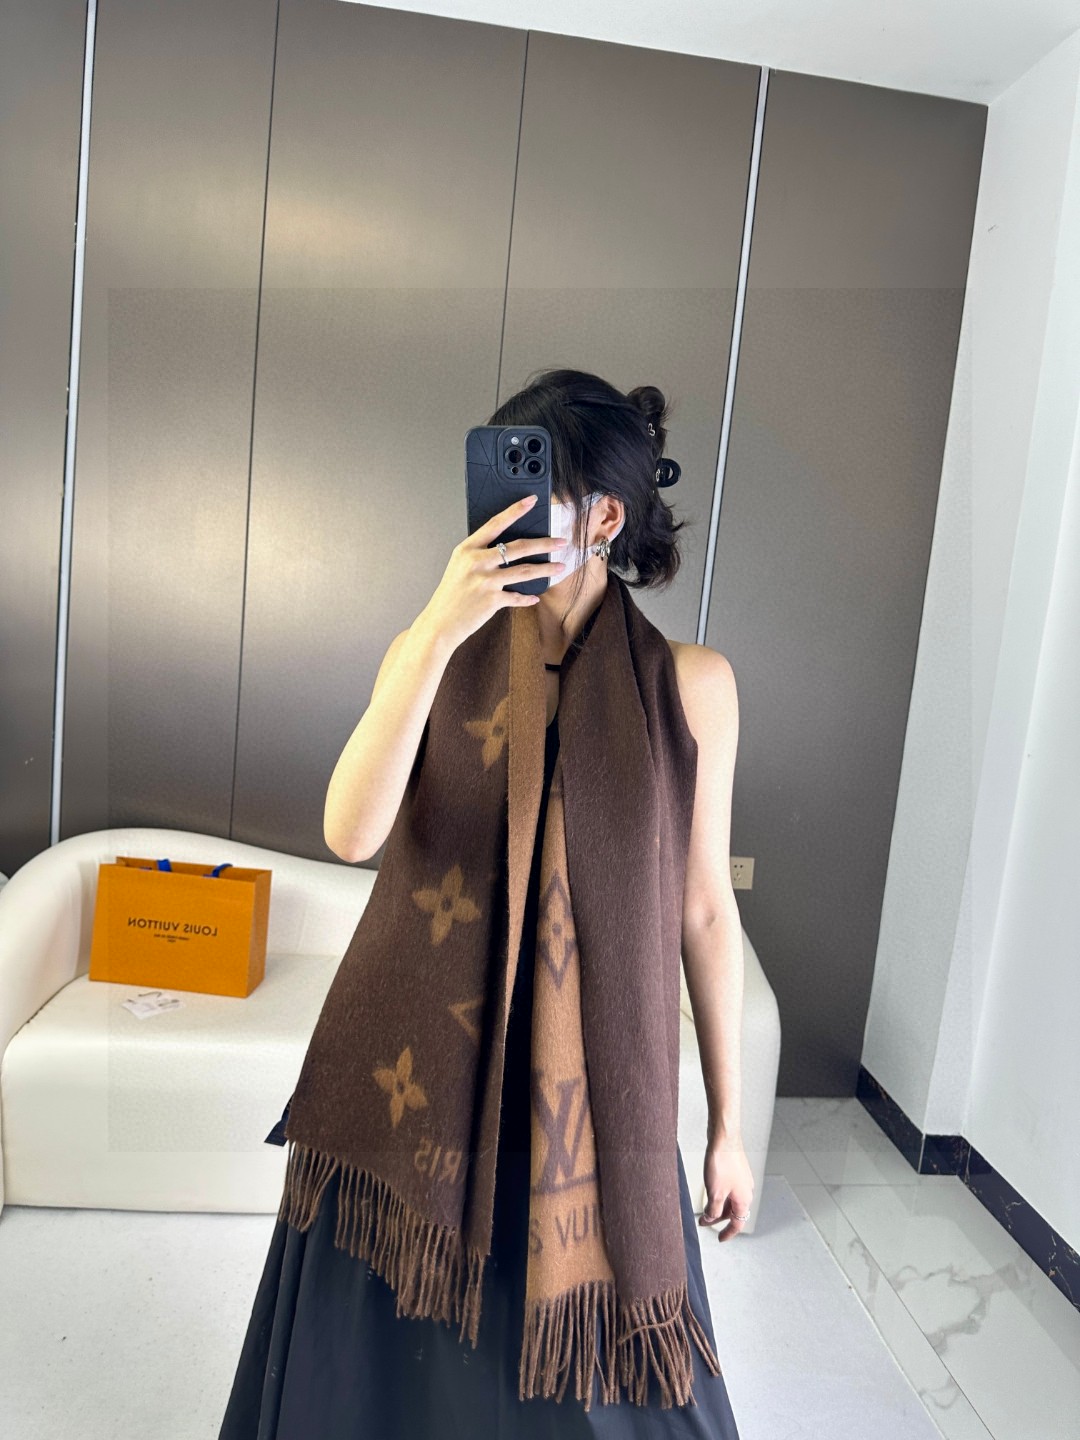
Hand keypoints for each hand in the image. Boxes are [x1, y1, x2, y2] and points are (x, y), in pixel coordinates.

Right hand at [417, 494, 567, 653]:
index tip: (531, 501)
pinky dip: (528, 597)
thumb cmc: (450, 595)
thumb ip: (479, 555)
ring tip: (560, 566)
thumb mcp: (459, 567)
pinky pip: (518, 596)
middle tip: (561, 542)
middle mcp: (477, 562)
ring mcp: (486, 581)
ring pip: (525, 571)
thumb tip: (506, 550)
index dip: (515, 510)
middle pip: (518, 547)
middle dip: (544, 543)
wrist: (440, 623)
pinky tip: (535, 596)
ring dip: (546, 569)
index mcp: (467, 549)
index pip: (496, 524)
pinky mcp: (493, 600)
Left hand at [697, 1135, 753, 1241]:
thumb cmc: (722, 1162)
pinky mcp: (735, 1170)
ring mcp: (741, 1179)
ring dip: (717, 1206)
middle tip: (704, 1222)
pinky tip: (709, 1191)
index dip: (728, 1233)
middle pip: (733, 1212)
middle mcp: (746, 1190)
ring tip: (703, 1207)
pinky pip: (728, 1188)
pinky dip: (719, 1195)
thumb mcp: (715, 1192)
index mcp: (744, 1199)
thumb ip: (713, 1210)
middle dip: (718, 1218)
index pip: (738, 1223)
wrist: (724, 1137)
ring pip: (730, 1199)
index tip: (720, 1239)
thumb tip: (711, 1219)